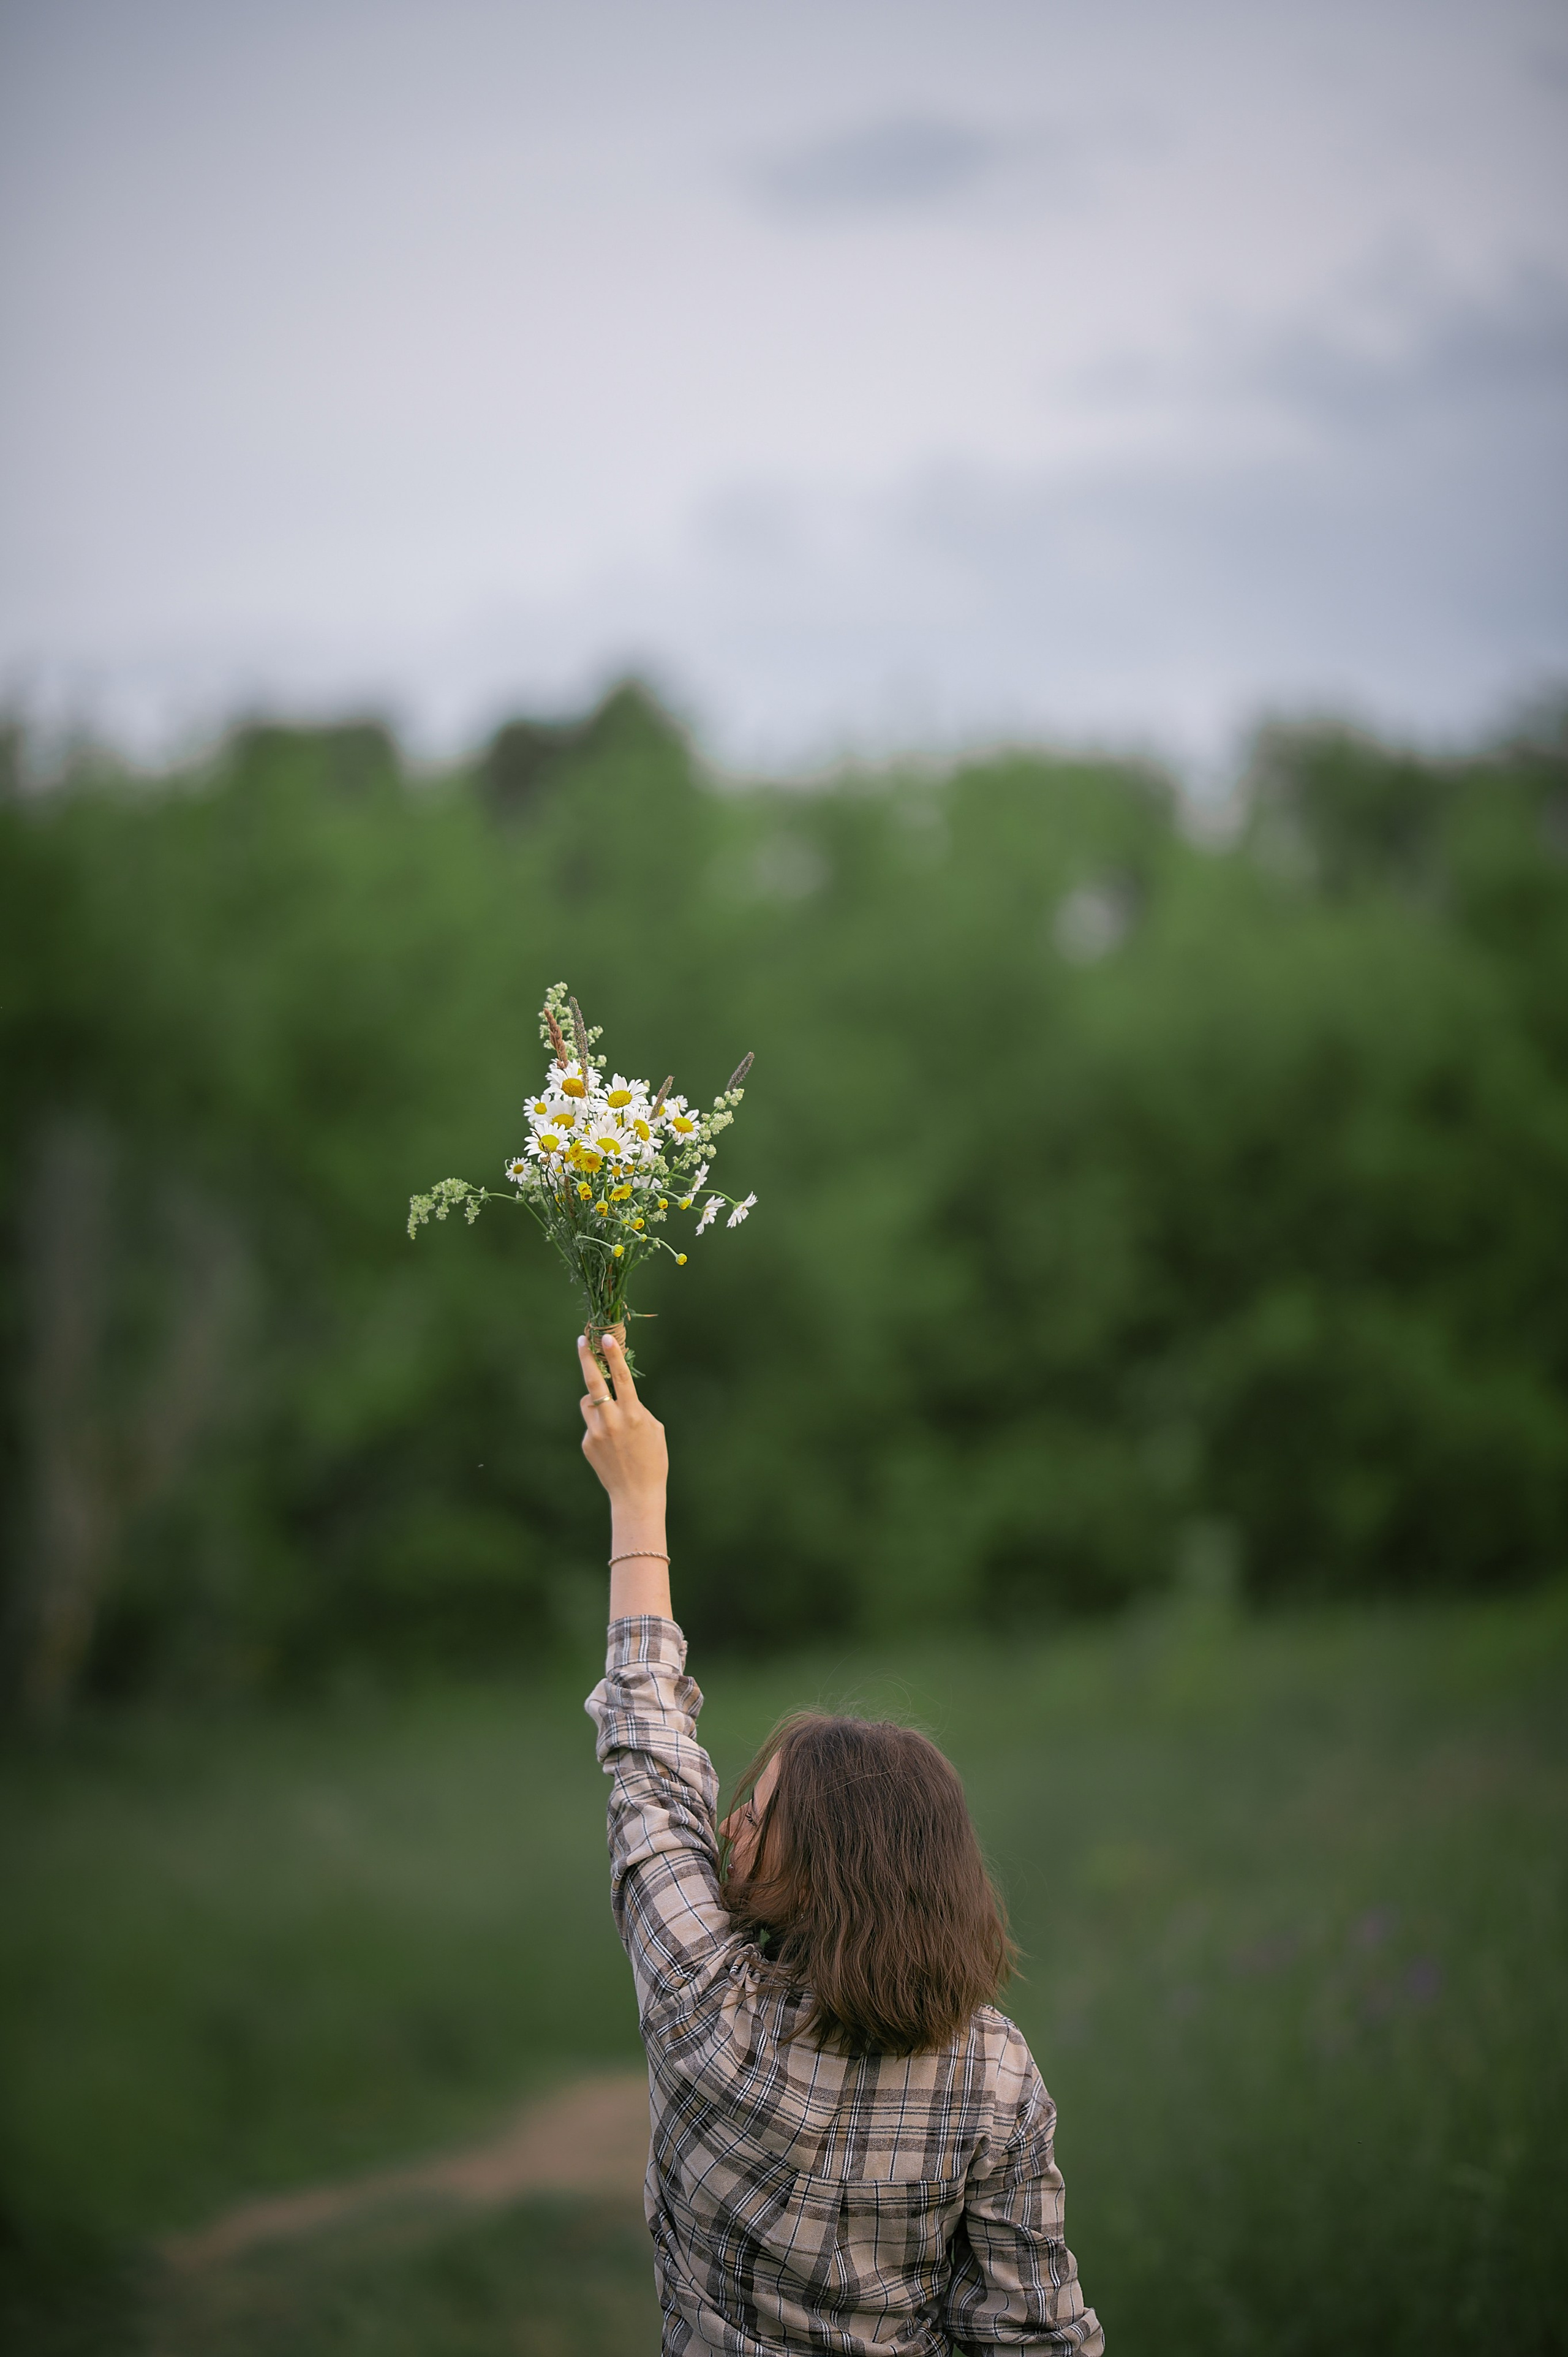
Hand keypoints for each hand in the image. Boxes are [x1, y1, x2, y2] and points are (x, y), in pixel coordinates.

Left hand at [578, 1330, 670, 1621]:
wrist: (636, 1495)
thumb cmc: (653, 1460)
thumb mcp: (655, 1430)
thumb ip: (638, 1409)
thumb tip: (621, 1396)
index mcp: (634, 1415)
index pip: (622, 1377)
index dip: (613, 1355)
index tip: (605, 1337)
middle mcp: (612, 1421)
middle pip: (594, 1382)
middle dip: (586, 1358)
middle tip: (581, 1341)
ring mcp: (596, 1433)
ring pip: (588, 1402)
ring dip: (595, 1401)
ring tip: (609, 1416)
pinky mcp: (586, 1443)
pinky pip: (589, 1424)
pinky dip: (598, 1427)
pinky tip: (610, 1446)